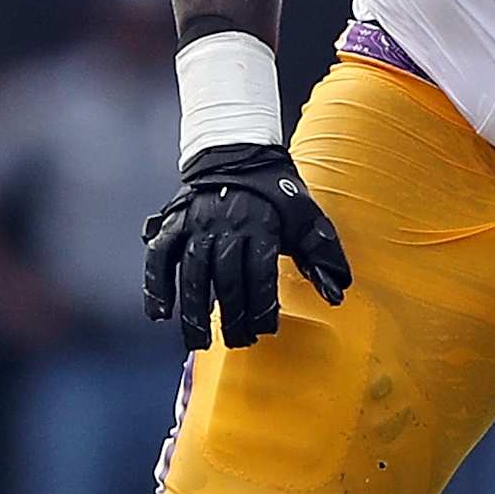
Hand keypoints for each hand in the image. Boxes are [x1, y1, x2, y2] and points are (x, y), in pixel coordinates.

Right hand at [143, 142, 350, 348]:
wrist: (239, 150)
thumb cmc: (278, 191)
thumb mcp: (306, 216)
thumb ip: (321, 256)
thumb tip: (337, 294)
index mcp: (262, 225)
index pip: (259, 274)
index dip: (261, 306)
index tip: (265, 330)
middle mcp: (226, 226)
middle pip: (226, 279)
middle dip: (231, 315)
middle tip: (237, 342)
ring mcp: (196, 224)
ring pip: (192, 273)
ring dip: (193, 311)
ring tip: (197, 342)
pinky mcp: (173, 222)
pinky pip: (160, 256)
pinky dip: (157, 285)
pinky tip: (160, 313)